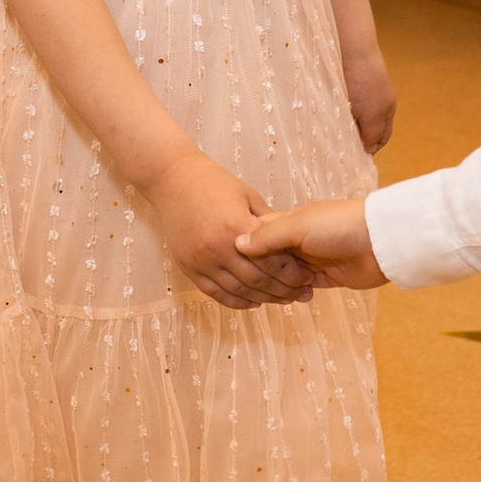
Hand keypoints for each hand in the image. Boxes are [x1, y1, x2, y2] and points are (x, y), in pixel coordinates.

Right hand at [140, 152, 314, 309]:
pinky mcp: (188, 267)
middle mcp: (218, 248)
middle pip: (259, 280)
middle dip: (285, 290)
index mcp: (237, 227)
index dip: (295, 272)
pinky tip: (253, 302)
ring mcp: (201, 260)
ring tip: (282, 300)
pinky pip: (215, 293)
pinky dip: (236, 301)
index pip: (274, 261)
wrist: (173, 179)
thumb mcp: (248, 196)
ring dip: (264, 299)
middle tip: (301, 294)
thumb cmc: (214, 182)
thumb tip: (291, 244)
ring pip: (239, 291)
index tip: (308, 275)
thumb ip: (269, 223)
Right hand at [237, 196, 387, 289]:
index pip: (257, 234)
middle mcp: (296, 240)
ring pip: (283, 275)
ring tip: (268, 294)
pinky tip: (290, 298)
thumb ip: (269, 235)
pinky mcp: (324, 278)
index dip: (244, 248)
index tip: (231, 261)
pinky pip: (301, 287)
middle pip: (268, 258)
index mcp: (287, 221)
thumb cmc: (339, 225)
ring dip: (277, 285)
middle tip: (248, 284)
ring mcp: (310, 259)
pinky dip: (295, 293)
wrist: (379, 242)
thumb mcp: (298, 226)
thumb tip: (237, 244)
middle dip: (260, 270)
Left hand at [341, 43, 395, 153]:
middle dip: (356, 138)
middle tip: (340, 149)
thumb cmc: (364, 81)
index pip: (381, 138)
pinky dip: (336, 112)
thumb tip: (369, 148)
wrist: (351, 46)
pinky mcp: (346, 82)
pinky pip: (342, 103)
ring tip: (331, 132)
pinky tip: (326, 113)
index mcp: (386, 109)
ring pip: (352, 117)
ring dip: (343, 125)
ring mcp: (360, 91)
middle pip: (367, 128)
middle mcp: (375, 101)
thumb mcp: (372, 114)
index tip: (354, 158)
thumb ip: (373, 133)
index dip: (370, 148)